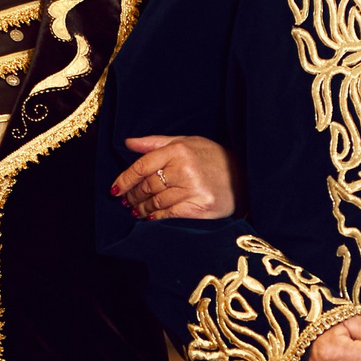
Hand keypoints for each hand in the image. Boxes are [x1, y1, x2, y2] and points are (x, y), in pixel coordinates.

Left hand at [112, 134, 238, 220]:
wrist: (245, 175)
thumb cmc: (213, 157)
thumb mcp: (187, 142)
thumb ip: (156, 143)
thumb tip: (127, 143)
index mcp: (178, 150)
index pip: (142, 166)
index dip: (125, 179)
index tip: (115, 189)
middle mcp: (184, 169)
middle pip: (148, 186)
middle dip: (133, 195)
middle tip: (126, 201)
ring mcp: (193, 189)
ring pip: (157, 202)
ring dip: (142, 208)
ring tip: (135, 210)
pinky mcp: (200, 207)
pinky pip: (170, 214)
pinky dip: (157, 217)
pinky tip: (150, 218)